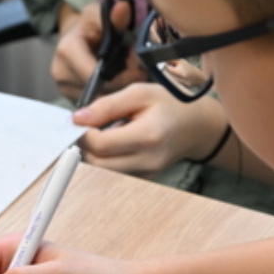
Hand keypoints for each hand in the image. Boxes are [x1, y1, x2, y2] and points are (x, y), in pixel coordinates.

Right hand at [51, 0, 145, 101]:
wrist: (75, 35)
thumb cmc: (90, 25)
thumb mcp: (101, 15)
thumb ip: (115, 17)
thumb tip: (123, 8)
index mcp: (67, 51)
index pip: (97, 76)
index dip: (122, 74)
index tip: (137, 66)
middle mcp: (60, 72)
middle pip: (99, 90)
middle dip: (122, 82)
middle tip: (136, 70)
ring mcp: (63, 88)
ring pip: (99, 99)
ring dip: (117, 90)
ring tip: (127, 74)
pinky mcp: (68, 97)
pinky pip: (94, 103)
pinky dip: (109, 95)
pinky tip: (117, 83)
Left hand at [74, 86, 230, 176]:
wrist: (196, 126)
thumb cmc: (170, 105)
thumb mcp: (139, 93)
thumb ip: (107, 106)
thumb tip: (78, 119)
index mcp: (148, 136)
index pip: (100, 144)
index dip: (84, 133)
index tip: (82, 120)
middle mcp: (148, 160)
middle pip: (97, 163)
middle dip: (86, 146)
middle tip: (89, 128)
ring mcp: (147, 174)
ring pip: (103, 171)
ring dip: (96, 154)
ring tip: (106, 133)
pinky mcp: (144, 179)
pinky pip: (114, 174)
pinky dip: (107, 160)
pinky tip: (116, 144)